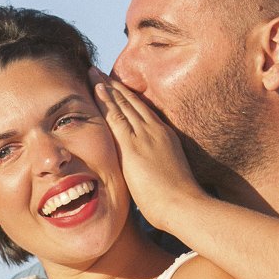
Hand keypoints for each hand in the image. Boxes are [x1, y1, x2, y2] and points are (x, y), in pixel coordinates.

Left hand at [91, 68, 206, 231]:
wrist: (185, 206)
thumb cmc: (178, 202)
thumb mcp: (169, 178)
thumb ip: (156, 170)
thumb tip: (148, 176)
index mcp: (165, 138)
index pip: (142, 112)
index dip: (127, 98)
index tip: (114, 87)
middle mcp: (156, 131)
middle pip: (132, 102)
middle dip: (114, 86)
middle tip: (99, 72)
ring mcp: (145, 136)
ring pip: (123, 104)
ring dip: (106, 87)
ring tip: (93, 73)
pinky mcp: (134, 145)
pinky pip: (116, 117)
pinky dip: (105, 101)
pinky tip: (96, 88)